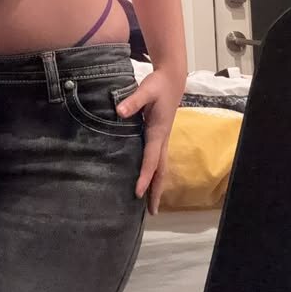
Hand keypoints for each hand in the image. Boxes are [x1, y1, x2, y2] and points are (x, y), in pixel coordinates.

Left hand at [116, 68, 184, 214]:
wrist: (171, 79)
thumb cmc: (158, 84)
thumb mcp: (145, 89)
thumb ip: (132, 101)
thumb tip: (119, 112)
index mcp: (158, 132)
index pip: (151, 160)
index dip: (144, 177)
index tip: (137, 193)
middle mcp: (162, 139)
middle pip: (160, 171)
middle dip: (156, 191)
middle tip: (152, 212)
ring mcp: (162, 138)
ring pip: (161, 167)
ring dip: (157, 185)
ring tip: (152, 204)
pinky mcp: (159, 135)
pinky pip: (158, 159)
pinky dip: (155, 173)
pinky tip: (148, 179)